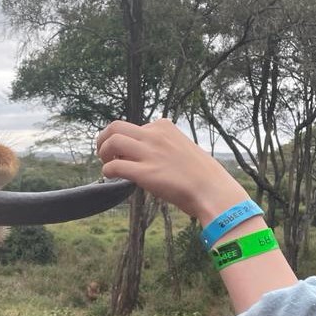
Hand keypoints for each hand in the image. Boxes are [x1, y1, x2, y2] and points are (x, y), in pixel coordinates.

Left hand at [96, 119, 247, 223]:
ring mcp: (149, 153)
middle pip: (115, 126)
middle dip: (103, 138)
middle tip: (104, 153)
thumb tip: (146, 153)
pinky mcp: (145, 173)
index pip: (133, 126)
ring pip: (112, 141)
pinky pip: (115, 166)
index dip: (126, 140)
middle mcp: (155, 135)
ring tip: (106, 164)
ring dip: (103, 152)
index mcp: (164, 127)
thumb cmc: (201, 174)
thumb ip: (163, 145)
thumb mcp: (182, 147)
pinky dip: (107, 171)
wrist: (212, 190)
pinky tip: (111, 177)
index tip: (127, 153)